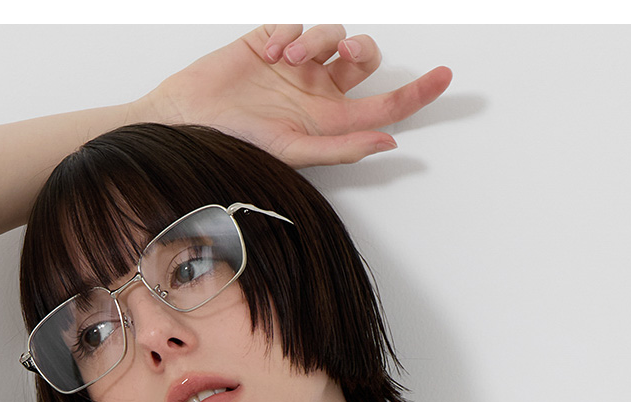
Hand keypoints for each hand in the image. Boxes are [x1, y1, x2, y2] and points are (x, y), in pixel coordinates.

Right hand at [154, 24, 451, 166]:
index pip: (385, 105)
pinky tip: (270, 50)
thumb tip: (389, 140)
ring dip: (318, 39)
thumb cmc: (234, 145)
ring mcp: (296, 64)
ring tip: (288, 57)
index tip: (445, 77)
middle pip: (365, 59)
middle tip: (347, 55)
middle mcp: (317, 91)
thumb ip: (342, 146)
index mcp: (329, 122)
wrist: (185, 120)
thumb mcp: (292, 151)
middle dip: (363, 50)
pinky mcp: (271, 38)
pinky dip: (291, 30)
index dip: (418, 93)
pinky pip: (298, 20)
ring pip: (333, 35)